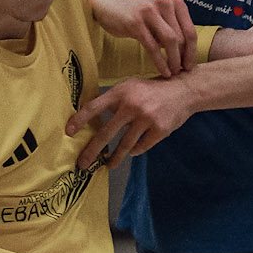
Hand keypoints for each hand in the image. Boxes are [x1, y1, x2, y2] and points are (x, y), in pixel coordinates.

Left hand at [66, 75, 194, 168]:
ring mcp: (147, 118)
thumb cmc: (152, 90)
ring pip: (125, 145)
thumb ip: (113, 100)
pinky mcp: (160, 130)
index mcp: (121, 92)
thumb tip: (90, 118)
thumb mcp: (131, 87)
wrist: (184, 91)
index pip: (94, 107)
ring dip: (115, 158)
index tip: (69, 133)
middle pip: (106, 132)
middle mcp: (132, 105)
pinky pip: (141, 146)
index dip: (79, 120)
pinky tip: (133, 151)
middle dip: (92, 151)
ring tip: (108, 165)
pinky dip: (135, 150)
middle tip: (82, 164)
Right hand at [105, 0, 197, 75]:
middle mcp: (165, 4)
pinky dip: (160, 62)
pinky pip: (153, 47)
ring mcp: (150, 12)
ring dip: (174, 60)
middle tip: (182, 72)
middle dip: (184, 58)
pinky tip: (163, 72)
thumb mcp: (159, 16)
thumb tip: (187, 55)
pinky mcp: (136, 23)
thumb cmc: (137, 14)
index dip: (193, 51)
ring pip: (170, 41)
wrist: (108, 3)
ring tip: (173, 73)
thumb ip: (172, 29)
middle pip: (182, 37)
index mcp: (175, 2)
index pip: (190, 31)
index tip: (190, 65)